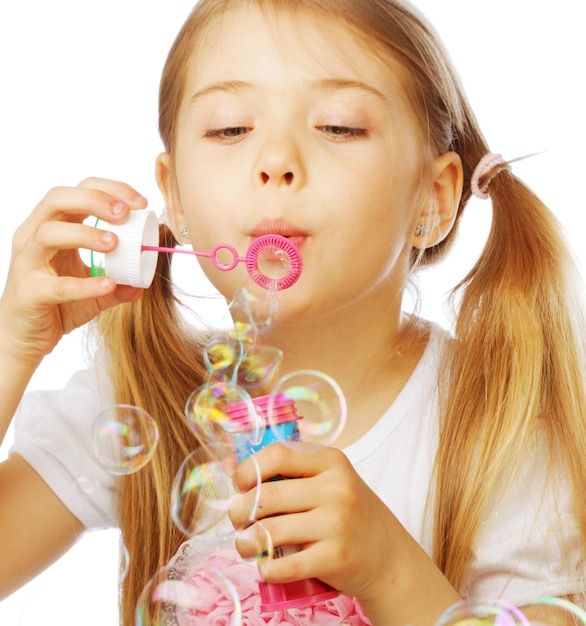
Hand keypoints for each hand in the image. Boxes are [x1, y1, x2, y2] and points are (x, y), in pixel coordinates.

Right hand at [0, 177, 146, 366]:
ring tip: (115, 244)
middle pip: (57, 200)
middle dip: (94, 200)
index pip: (78, 191)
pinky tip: (108, 284)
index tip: (140, 203)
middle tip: (125, 213)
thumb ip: (119, 286)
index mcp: (52, 226)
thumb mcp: (94, 292)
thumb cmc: (56, 305)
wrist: (24, 338)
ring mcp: (27, 263)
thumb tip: (143, 283)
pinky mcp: (28, 293)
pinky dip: (84, 284)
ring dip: (85, 233)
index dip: (109, 190)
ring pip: (48, 233)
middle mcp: (33, 237)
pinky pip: (56, 285)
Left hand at [229, 442, 398, 600]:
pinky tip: (265, 565)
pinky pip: (285, 565)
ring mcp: (336, 523)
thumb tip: (229, 466)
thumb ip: (289, 472)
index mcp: (331, 461)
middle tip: (238, 519)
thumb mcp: (329, 480)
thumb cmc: (347, 513)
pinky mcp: (334, 558)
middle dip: (240, 510)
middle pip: (267, 495)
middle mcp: (336, 488)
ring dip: (246, 542)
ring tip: (246, 544)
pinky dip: (266, 568)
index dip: (248, 469)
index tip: (240, 485)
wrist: (388, 555)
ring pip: (270, 531)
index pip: (277, 455)